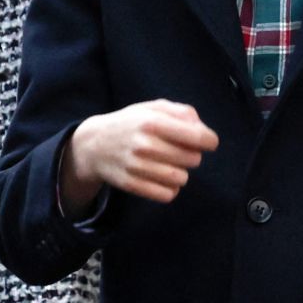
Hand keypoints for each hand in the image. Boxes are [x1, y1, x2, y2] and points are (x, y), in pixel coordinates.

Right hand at [60, 100, 218, 213]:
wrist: (93, 145)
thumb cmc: (132, 124)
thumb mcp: (154, 108)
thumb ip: (183, 113)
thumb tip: (203, 131)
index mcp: (152, 121)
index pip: (198, 137)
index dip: (209, 141)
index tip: (206, 142)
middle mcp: (144, 144)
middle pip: (193, 159)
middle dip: (192, 155)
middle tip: (180, 151)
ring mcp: (136, 166)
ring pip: (181, 179)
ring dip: (182, 173)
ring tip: (170, 164)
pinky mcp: (130, 184)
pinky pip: (167, 195)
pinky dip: (170, 188)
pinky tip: (162, 178)